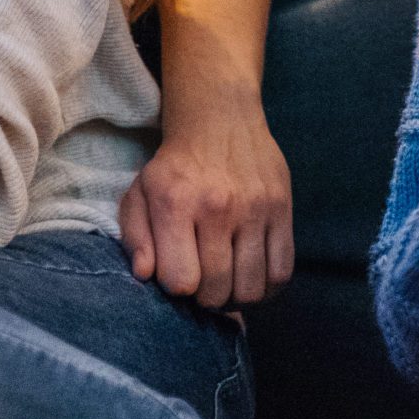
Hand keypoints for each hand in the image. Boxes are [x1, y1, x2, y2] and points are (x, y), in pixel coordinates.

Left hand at [119, 89, 294, 308]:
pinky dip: (267, 287)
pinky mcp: (283, 209)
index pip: (180, 280)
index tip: (177, 275)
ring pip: (251, 287)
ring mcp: (255, 209)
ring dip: (236, 297)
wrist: (219, 120)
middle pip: (217, 289)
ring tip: (227, 282)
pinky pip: (282, 271)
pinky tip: (251, 276)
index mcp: (176, 204)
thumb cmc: (175, 166)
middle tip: (202, 284)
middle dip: (206, 299)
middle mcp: (218, 207)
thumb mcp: (140, 193)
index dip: (177, 288)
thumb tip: (145, 276)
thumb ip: (135, 238)